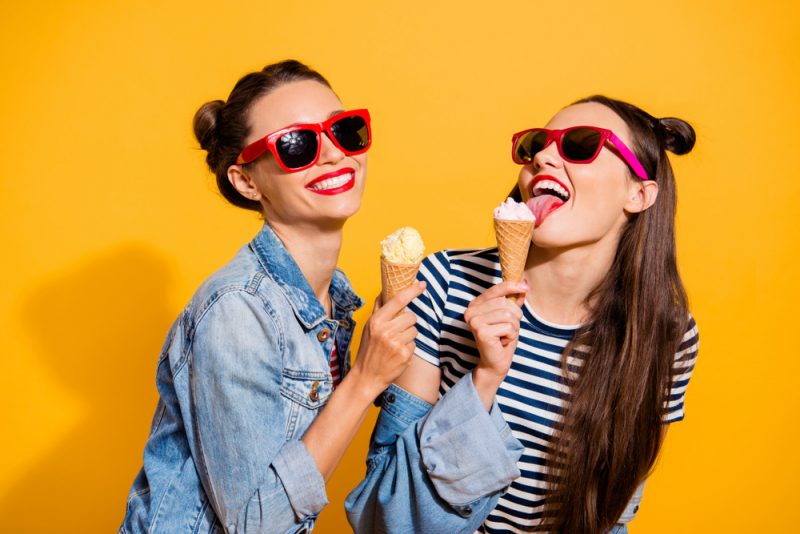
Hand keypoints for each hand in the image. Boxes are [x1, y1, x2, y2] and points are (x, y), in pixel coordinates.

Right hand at [350, 281, 425, 398]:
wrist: (367, 376)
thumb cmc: (368, 349)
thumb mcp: (369, 327)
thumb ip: (379, 309)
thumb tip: (385, 290)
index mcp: (376, 321)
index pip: (398, 300)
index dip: (412, 290)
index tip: (422, 284)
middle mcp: (386, 331)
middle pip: (411, 317)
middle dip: (408, 323)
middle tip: (397, 331)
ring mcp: (396, 344)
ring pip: (415, 330)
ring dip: (409, 335)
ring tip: (396, 343)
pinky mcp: (404, 355)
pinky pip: (415, 344)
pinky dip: (409, 347)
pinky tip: (398, 353)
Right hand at [463, 280, 527, 407]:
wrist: (495, 362)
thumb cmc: (502, 339)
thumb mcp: (509, 317)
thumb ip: (514, 301)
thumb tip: (524, 284)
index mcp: (475, 304)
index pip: (496, 290)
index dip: (512, 286)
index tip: (525, 286)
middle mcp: (471, 311)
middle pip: (505, 303)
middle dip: (515, 317)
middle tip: (507, 329)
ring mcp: (474, 321)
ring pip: (508, 315)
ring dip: (513, 327)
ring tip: (505, 335)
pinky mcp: (482, 332)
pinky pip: (508, 327)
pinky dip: (511, 336)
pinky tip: (502, 342)